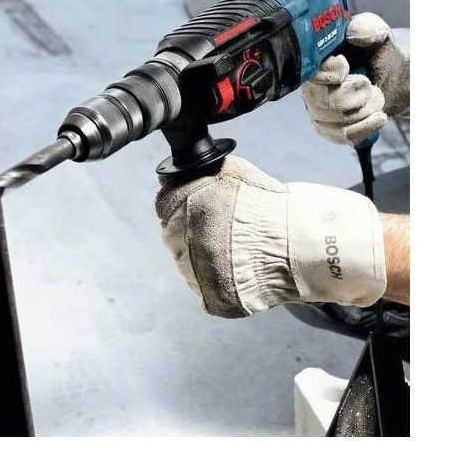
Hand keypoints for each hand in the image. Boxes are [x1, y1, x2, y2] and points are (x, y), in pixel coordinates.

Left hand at [155, 156, 385, 317]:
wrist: (304, 243)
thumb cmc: (273, 205)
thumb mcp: (235, 173)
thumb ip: (204, 174)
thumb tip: (185, 172)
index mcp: (183, 206)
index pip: (167, 206)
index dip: (184, 207)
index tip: (202, 211)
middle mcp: (181, 240)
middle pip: (176, 237)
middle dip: (196, 233)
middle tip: (227, 233)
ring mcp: (194, 272)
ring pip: (190, 265)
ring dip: (207, 260)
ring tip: (239, 253)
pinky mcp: (212, 298)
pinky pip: (208, 291)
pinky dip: (222, 284)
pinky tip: (242, 272)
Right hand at [301, 13, 409, 144]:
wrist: (398, 78)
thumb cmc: (384, 54)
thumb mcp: (380, 35)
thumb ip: (367, 27)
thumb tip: (353, 34)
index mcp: (317, 60)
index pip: (308, 73)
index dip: (326, 74)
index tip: (345, 67)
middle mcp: (311, 85)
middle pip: (320, 102)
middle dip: (353, 97)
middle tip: (369, 85)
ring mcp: (318, 108)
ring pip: (331, 122)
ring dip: (363, 112)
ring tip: (377, 98)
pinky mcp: (329, 127)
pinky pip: (340, 136)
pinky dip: (363, 128)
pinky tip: (378, 118)